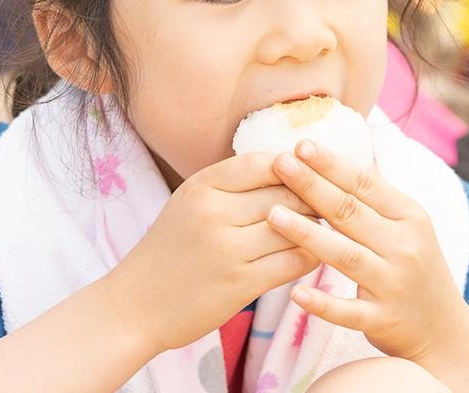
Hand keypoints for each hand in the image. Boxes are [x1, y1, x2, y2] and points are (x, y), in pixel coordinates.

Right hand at [105, 153, 321, 353]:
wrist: (135, 305)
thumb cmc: (170, 251)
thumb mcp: (190, 203)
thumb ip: (232, 184)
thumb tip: (288, 164)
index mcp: (202, 186)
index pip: (263, 163)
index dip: (295, 166)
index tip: (313, 172)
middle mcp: (213, 212)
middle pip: (286, 193)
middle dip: (314, 197)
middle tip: (333, 201)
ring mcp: (227, 249)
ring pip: (295, 227)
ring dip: (317, 228)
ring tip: (329, 227)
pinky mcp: (239, 284)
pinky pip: (292, 262)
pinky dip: (310, 256)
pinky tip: (315, 254)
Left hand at [265, 140, 467, 365]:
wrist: (444, 330)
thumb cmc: (414, 267)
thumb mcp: (407, 225)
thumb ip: (375, 195)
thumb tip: (337, 155)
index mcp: (409, 216)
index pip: (365, 184)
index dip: (332, 164)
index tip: (300, 145)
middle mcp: (404, 247)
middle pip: (350, 212)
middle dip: (312, 186)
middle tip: (279, 163)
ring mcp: (394, 284)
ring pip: (345, 255)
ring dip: (307, 234)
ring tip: (272, 215)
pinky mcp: (383, 319)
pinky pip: (348, 312)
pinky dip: (322, 304)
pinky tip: (296, 292)